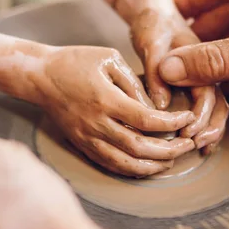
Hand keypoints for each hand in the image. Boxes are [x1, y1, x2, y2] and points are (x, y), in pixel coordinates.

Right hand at [0, 41, 196, 175]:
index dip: (172, 124)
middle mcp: (97, 124)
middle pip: (140, 148)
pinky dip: (132, 170)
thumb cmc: (76, 61)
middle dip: (170, 150)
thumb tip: (156, 107)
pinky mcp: (83, 146)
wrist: (39, 77)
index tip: (187, 118)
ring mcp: (88, 138)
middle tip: (188, 144)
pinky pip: (110, 165)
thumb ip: (134, 83)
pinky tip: (148, 166)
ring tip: (172, 160)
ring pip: (126, 164)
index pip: (148, 121)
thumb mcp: (110, 59)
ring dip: (153, 166)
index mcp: (106, 99)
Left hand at [130, 9, 228, 153]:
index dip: (201, 116)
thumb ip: (156, 71)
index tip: (188, 132)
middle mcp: (207, 69)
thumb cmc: (152, 20)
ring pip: (215, 107)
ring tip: (200, 149)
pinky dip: (202, 122)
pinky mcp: (194, 81)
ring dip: (209, 128)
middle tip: (195, 145)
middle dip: (211, 128)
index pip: (208, 94)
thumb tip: (160, 104)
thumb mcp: (151, 41)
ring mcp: (203, 75)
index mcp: (202, 58)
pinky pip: (203, 105)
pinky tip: (192, 137)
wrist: (152, 9)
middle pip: (218, 104)